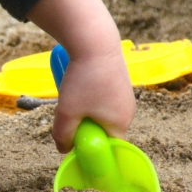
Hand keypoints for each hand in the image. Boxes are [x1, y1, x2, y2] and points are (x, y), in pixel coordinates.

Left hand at [23, 0, 135, 151]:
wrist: (94, 42)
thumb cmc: (83, 80)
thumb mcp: (66, 113)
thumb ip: (63, 136)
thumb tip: (63, 150)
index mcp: (121, 124)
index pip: (108, 148)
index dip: (90, 148)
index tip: (74, 141)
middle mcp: (128, 112)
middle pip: (103, 131)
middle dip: (84, 127)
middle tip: (68, 115)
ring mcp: (124, 95)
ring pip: (100, 113)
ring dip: (84, 110)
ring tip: (73, 94)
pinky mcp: (118, 81)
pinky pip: (101, 98)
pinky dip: (88, 95)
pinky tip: (78, 83)